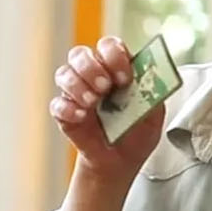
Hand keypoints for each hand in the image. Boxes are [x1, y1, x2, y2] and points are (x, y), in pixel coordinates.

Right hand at [50, 36, 165, 183]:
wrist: (121, 164)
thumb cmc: (136, 135)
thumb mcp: (154, 115)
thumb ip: (153, 94)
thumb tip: (151, 78)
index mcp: (116, 69)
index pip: (109, 47)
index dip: (114, 56)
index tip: (125, 77)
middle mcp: (93, 76)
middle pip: (80, 54)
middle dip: (91, 68)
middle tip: (105, 87)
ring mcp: (75, 94)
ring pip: (64, 74)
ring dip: (78, 85)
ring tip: (93, 102)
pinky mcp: (64, 113)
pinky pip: (57, 104)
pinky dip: (68, 109)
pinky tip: (81, 117)